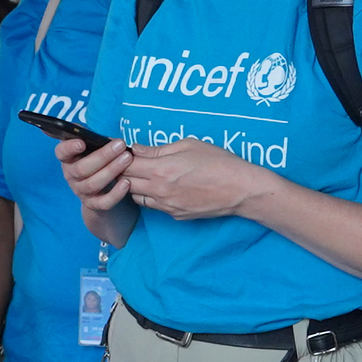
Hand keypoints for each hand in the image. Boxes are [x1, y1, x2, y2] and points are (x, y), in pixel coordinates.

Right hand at [57, 133, 134, 213]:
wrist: (100, 190)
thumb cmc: (97, 161)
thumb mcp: (91, 147)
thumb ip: (87, 136)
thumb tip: (77, 126)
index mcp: (68, 159)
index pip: (61, 152)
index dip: (69, 148)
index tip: (81, 142)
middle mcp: (71, 176)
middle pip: (82, 168)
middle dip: (102, 156)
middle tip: (120, 145)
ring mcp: (81, 191)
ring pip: (93, 184)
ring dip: (111, 170)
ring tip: (127, 159)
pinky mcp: (93, 204)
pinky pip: (103, 202)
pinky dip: (115, 194)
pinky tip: (126, 183)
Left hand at [121, 136, 270, 222]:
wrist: (240, 190)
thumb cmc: (218, 162)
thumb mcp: (188, 146)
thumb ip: (158, 149)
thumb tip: (137, 149)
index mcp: (161, 169)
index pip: (126, 165)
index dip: (122, 157)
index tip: (123, 151)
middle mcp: (159, 190)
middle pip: (126, 182)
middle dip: (124, 172)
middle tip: (130, 162)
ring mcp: (167, 206)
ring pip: (136, 197)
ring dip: (136, 185)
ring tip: (146, 174)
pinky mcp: (175, 215)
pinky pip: (154, 206)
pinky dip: (152, 196)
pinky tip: (163, 186)